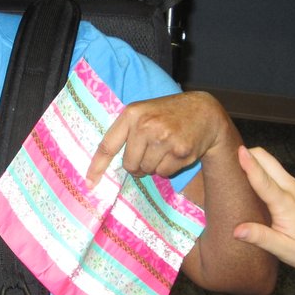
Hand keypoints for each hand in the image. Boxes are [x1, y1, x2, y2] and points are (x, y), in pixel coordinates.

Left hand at [85, 91, 229, 187]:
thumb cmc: (168, 115)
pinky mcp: (180, 150)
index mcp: (132, 113)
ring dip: (154, 165)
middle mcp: (146, 125)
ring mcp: (164, 138)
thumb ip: (125, 132)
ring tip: (165, 148)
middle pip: (129, 164)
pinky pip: (164, 172)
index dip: (97, 166)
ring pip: (147, 170)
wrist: (205, 112)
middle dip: (138, 165)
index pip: (108, 145)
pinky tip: (176, 152)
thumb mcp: (143, 113)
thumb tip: (104, 166)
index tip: (90, 183)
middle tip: (150, 152)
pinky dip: (168, 168)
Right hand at [231, 146, 294, 269]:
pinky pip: (274, 170)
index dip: (249, 165)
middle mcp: (290, 189)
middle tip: (224, 157)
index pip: (264, 180)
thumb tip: (237, 231)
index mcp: (286, 204)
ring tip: (231, 164)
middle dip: (247, 153)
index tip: (237, 151)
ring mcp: (293, 185)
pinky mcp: (294, 187)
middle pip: (267, 160)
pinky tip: (249, 177)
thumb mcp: (286, 250)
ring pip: (270, 162)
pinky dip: (260, 166)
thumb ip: (261, 238)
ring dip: (253, 158)